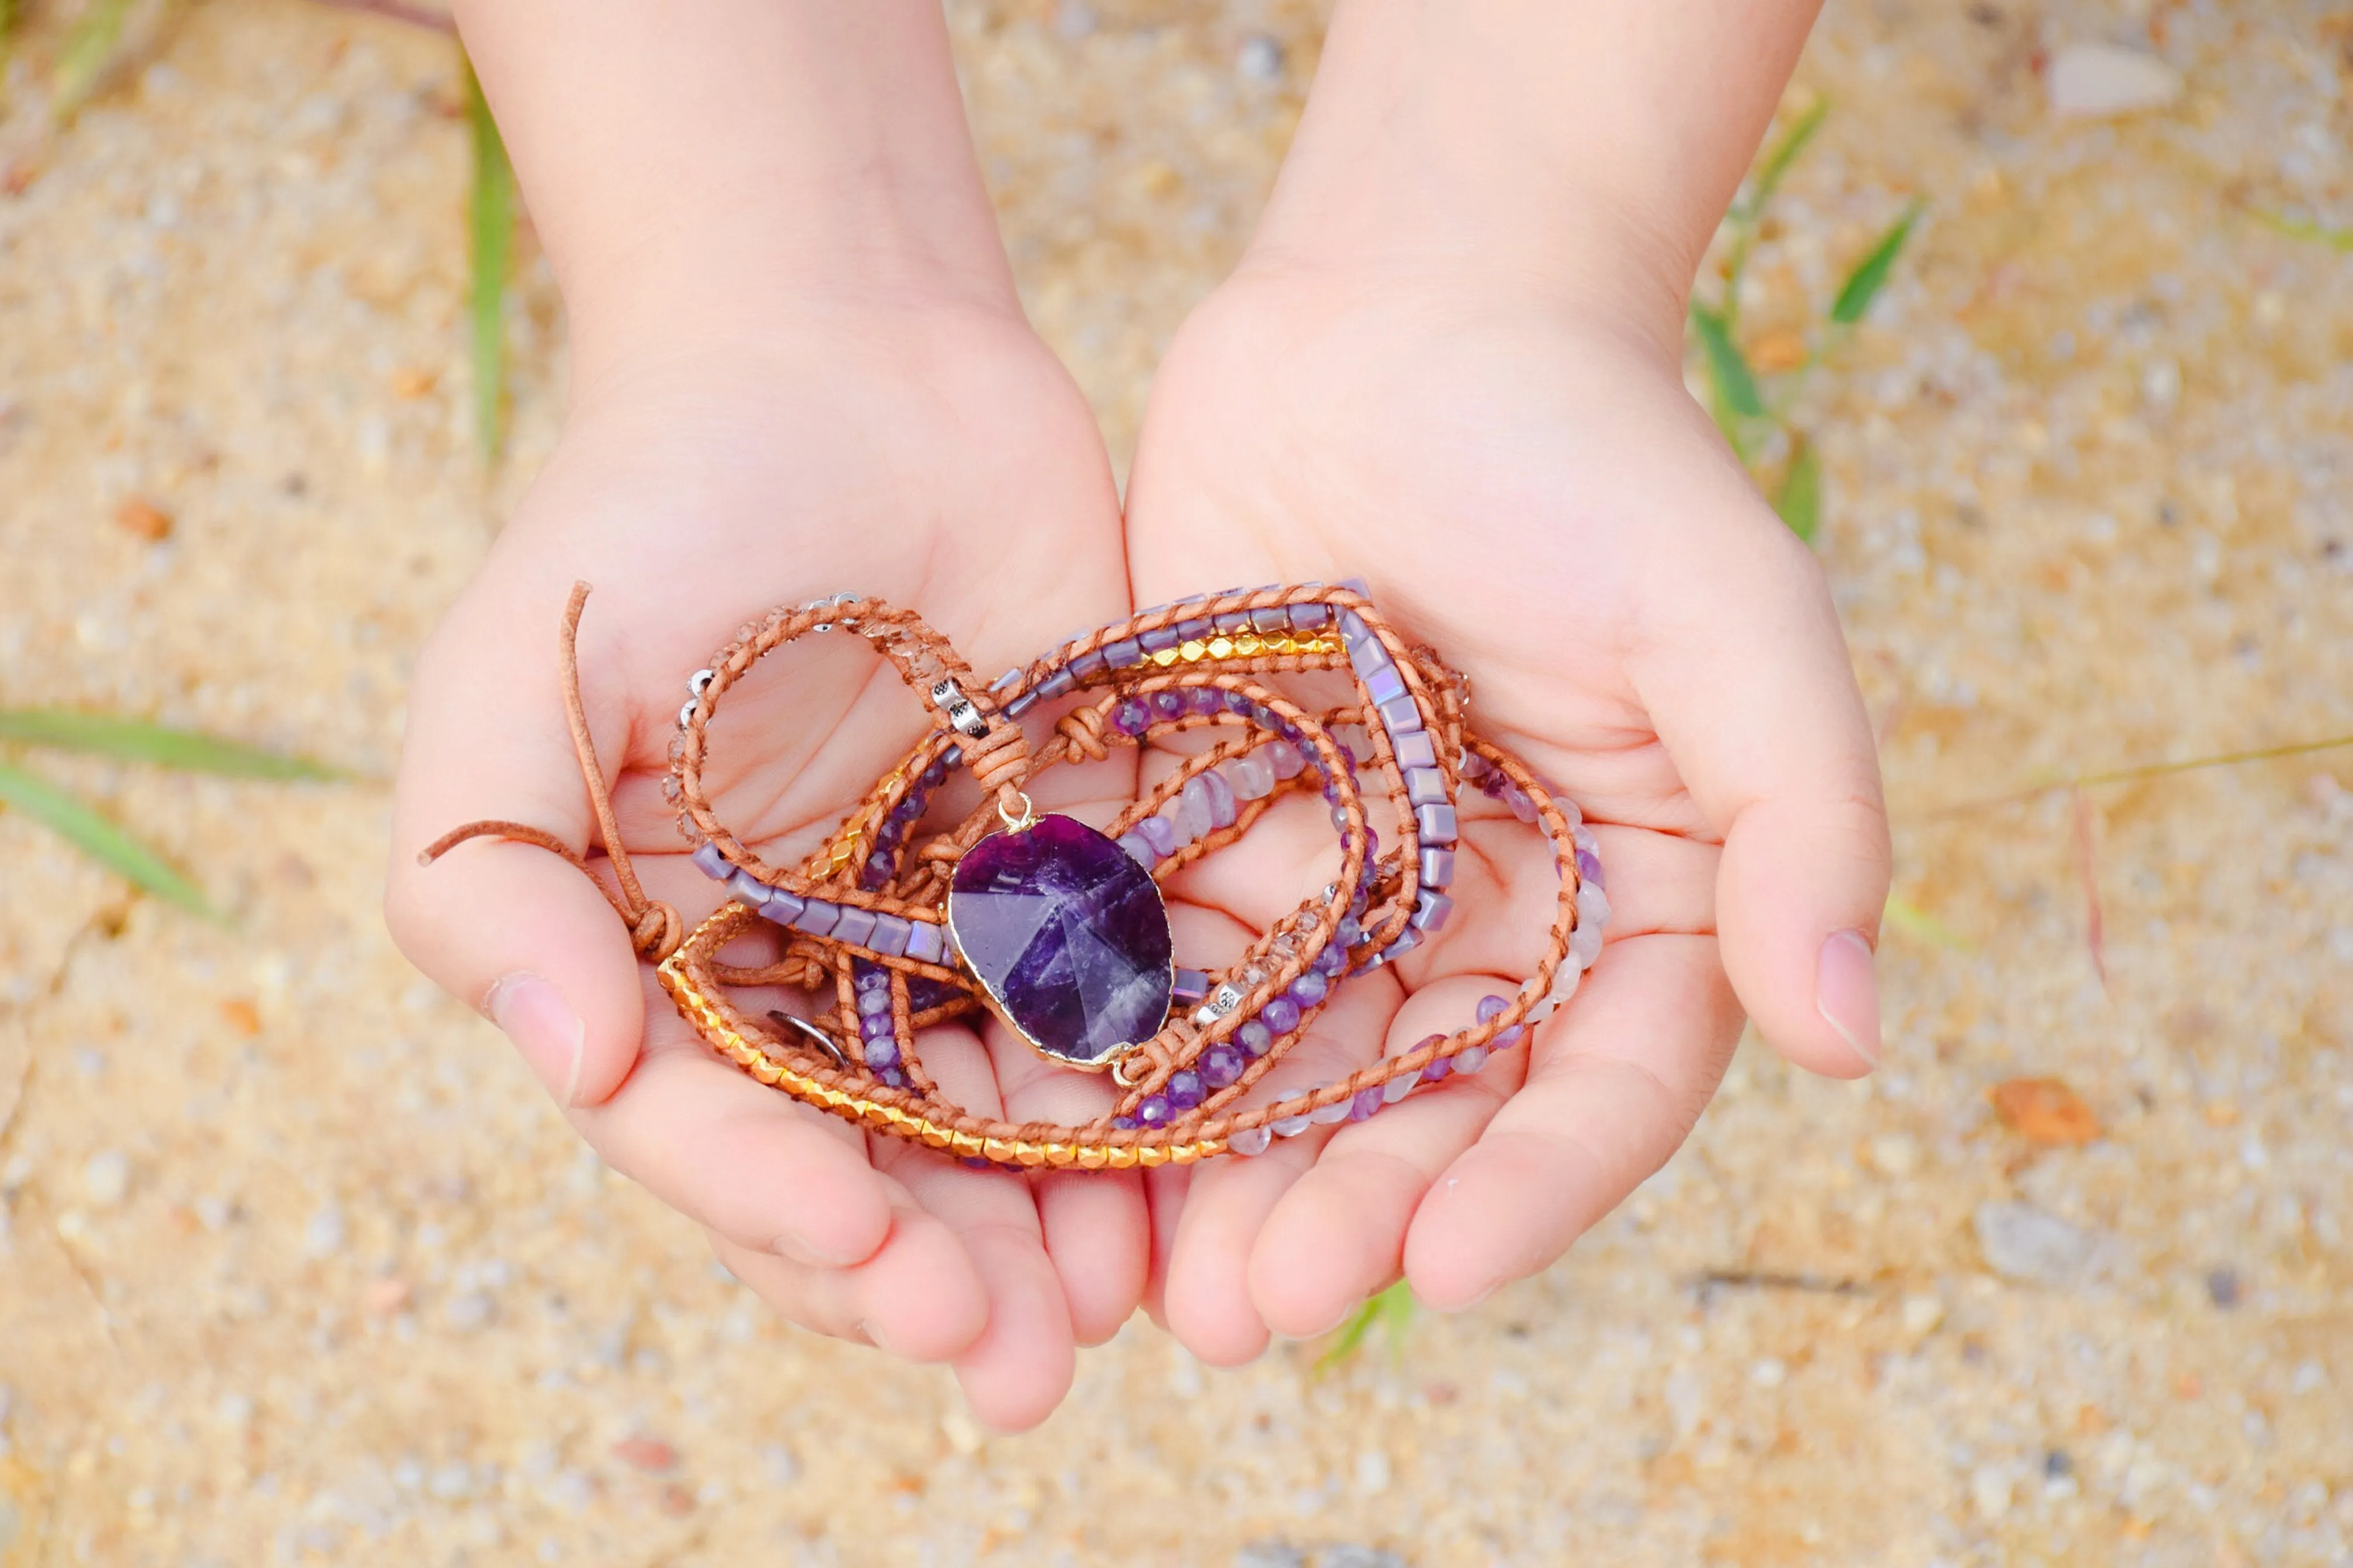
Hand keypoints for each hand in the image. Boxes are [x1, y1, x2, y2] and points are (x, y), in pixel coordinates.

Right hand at [384, 305, 1142, 1429]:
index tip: (879, 1263)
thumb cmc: (648, 510)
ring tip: (1126, 1313)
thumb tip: (570, 1067)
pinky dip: (1156, 1087)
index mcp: (660, 964)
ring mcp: (940, 929)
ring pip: (1002, 1120)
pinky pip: (1115, 1001)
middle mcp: (803, 975)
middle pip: (868, 1163)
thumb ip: (495, 879)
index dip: (787, 1214)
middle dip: (940, 1271)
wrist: (842, 357)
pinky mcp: (1070, 864)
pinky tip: (1208, 1163)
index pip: (717, 1135)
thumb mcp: (515, 682)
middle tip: (1020, 1366)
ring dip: (1061, 1225)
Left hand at [1122, 265, 1888, 1360]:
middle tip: (1260, 1312)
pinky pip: (1162, 969)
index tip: (1446, 1274)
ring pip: (1280, 1073)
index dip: (1533, 1191)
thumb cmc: (1593, 456)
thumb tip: (1854, 1036)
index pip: (1597, 1089)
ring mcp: (1338, 890)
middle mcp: (1485, 924)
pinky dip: (1117, 1058)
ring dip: (1219, 1184)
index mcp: (1630, 905)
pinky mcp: (1205, 832)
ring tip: (1160, 1291)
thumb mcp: (1733, 622)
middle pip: (1421, 1111)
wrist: (1405, 313)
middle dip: (1346, 1216)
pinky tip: (1055, 1142)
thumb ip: (1804, 821)